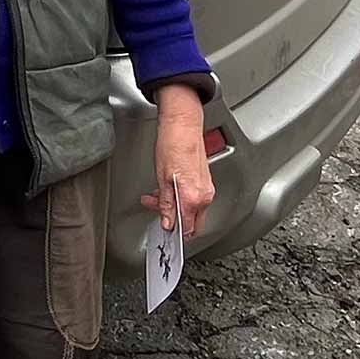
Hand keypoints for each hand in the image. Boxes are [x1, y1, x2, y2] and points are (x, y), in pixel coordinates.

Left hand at [142, 82, 214, 242]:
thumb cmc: (172, 145)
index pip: (186, 228)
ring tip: (154, 197)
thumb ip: (165, 204)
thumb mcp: (162, 178)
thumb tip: (167, 222)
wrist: (183, 125)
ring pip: (191, 209)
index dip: (173, 233)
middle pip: (191, 221)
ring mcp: (206, 188)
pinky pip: (194, 198)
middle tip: (153, 209)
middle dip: (172, 220)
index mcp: (193, 197)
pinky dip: (180, 198)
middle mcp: (204, 195)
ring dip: (174, 208)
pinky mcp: (205, 181)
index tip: (162, 233)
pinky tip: (167, 189)